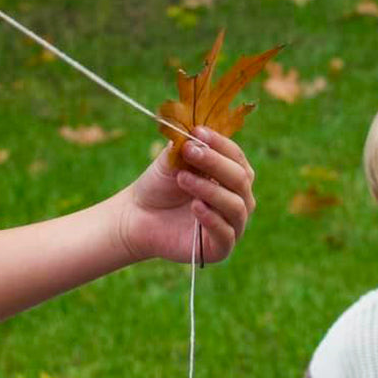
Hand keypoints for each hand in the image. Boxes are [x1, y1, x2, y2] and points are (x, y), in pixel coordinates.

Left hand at [115, 127, 255, 265]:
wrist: (138, 216)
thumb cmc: (160, 186)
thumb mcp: (172, 161)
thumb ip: (185, 146)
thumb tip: (196, 129)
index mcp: (232, 175)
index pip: (236, 157)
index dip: (220, 144)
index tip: (198, 133)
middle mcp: (239, 199)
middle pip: (240, 179)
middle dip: (215, 163)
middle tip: (190, 152)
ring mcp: (233, 224)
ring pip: (235, 205)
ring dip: (209, 189)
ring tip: (182, 178)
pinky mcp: (221, 248)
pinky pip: (226, 233)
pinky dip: (212, 219)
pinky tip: (195, 206)